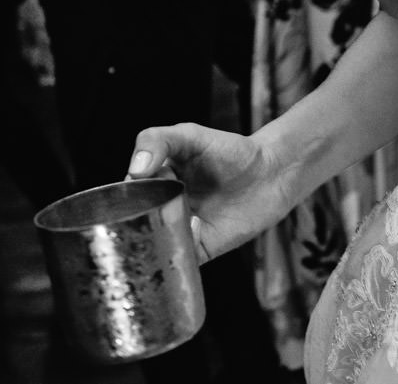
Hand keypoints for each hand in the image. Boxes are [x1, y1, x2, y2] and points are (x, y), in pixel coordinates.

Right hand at [127, 124, 282, 263]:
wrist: (272, 171)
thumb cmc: (231, 151)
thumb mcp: (190, 136)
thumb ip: (158, 141)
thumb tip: (135, 170)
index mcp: (153, 184)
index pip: (125, 196)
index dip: (124, 197)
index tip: (132, 191)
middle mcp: (162, 210)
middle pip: (135, 225)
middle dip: (133, 224)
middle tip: (147, 211)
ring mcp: (180, 231)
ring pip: (154, 246)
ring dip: (153, 243)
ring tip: (164, 225)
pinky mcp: (200, 249)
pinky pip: (180, 261)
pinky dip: (177, 254)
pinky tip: (191, 230)